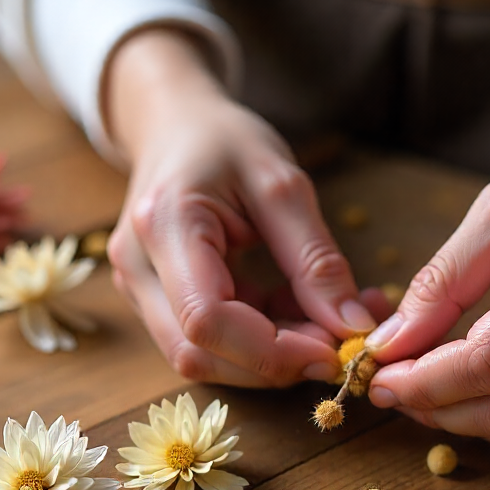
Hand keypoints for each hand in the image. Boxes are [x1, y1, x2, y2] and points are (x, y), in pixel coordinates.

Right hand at [105, 28, 380, 386]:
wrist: (173, 126)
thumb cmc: (224, 141)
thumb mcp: (283, 184)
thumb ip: (316, 259)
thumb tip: (351, 328)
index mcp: (166, 225)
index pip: (207, 319)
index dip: (271, 350)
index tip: (334, 350)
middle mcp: (138, 266)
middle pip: (198, 353)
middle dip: (273, 363)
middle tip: (337, 344)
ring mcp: (138, 288)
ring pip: (200, 358)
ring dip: (267, 357)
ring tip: (319, 321)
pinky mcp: (152, 301)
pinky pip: (204, 343)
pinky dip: (256, 343)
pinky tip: (292, 313)